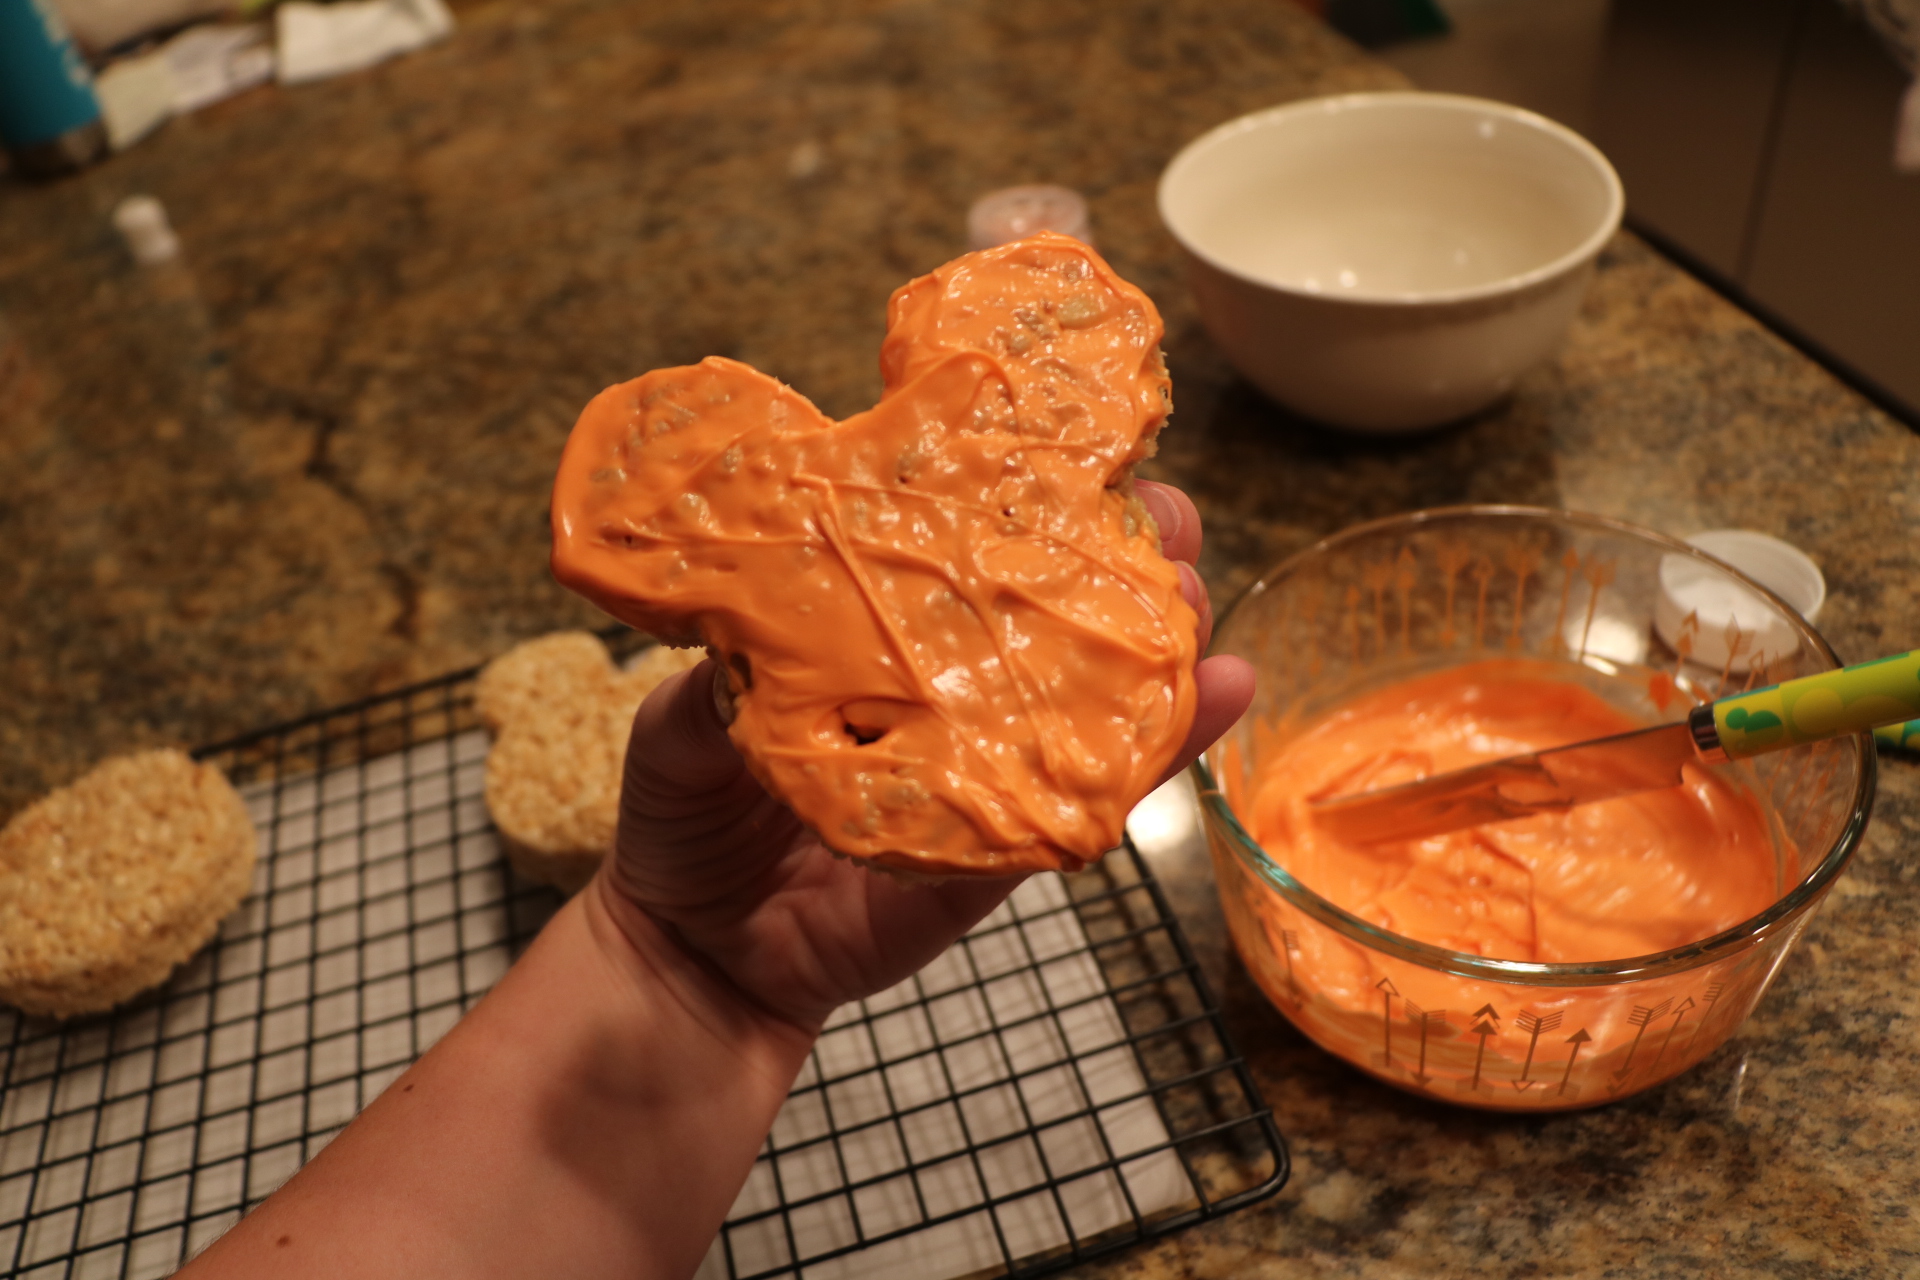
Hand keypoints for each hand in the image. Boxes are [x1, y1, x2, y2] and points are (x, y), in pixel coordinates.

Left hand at [596, 478, 1254, 1032]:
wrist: (691, 954)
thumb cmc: (685, 818)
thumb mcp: (684, 721)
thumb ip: (726, 670)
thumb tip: (761, 609)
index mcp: (877, 645)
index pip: (964, 562)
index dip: (1028, 511)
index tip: (1081, 463)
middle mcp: (948, 700)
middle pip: (1053, 623)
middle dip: (1124, 566)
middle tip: (1167, 529)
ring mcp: (982, 778)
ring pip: (1091, 707)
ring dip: (1159, 654)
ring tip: (1205, 609)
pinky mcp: (998, 860)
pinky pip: (1077, 809)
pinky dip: (1151, 763)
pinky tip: (1214, 702)